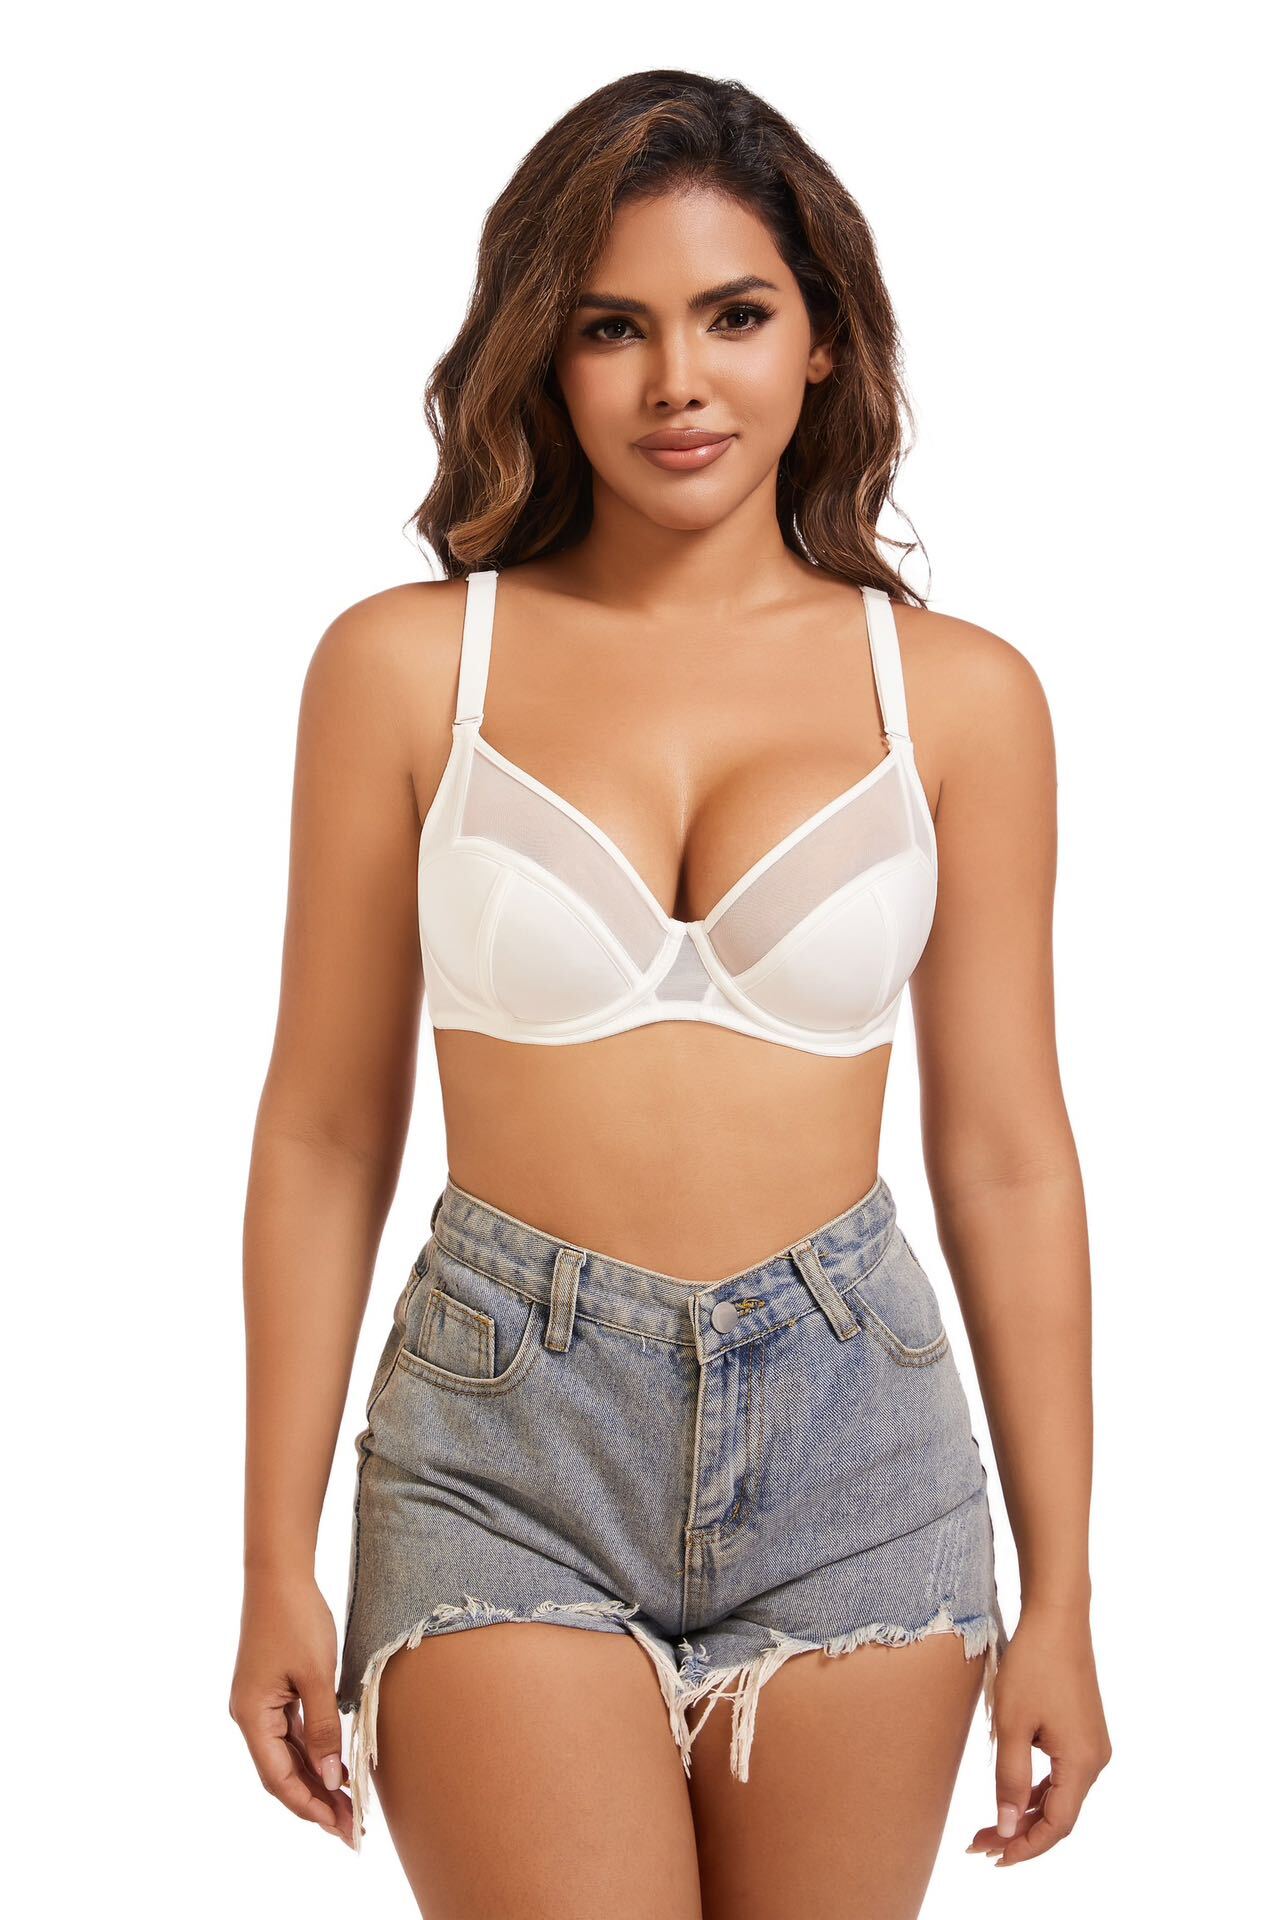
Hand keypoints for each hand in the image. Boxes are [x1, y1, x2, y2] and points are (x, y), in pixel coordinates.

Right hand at [229, 1567, 356, 1847]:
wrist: (279, 1573)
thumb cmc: (296, 1618)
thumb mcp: (316, 1675)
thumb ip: (323, 1728)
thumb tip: (329, 1775)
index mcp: (251, 1716)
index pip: (277, 1777)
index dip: (307, 1805)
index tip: (337, 1827)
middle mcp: (250, 1715)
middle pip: (281, 1771)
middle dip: (314, 1800)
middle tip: (350, 1828)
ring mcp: (260, 1703)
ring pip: (287, 1754)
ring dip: (315, 1779)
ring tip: (347, 1805)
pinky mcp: (273, 1690)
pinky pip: (292, 1732)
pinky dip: (312, 1752)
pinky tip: (335, 1766)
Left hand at [967, 1600, 1110, 1867]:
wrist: (1057, 1617)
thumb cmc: (1033, 1665)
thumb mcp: (1012, 1724)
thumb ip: (1011, 1778)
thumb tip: (1006, 1826)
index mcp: (1083, 1762)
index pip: (1058, 1825)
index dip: (1026, 1847)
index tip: (993, 1858)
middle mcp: (1096, 1759)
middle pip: (1060, 1814)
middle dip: (1021, 1833)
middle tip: (979, 1845)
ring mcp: (1092, 1744)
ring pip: (1060, 1795)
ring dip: (1026, 1812)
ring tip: (987, 1826)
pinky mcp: (1083, 1730)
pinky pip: (1062, 1773)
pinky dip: (1037, 1789)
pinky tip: (1012, 1792)